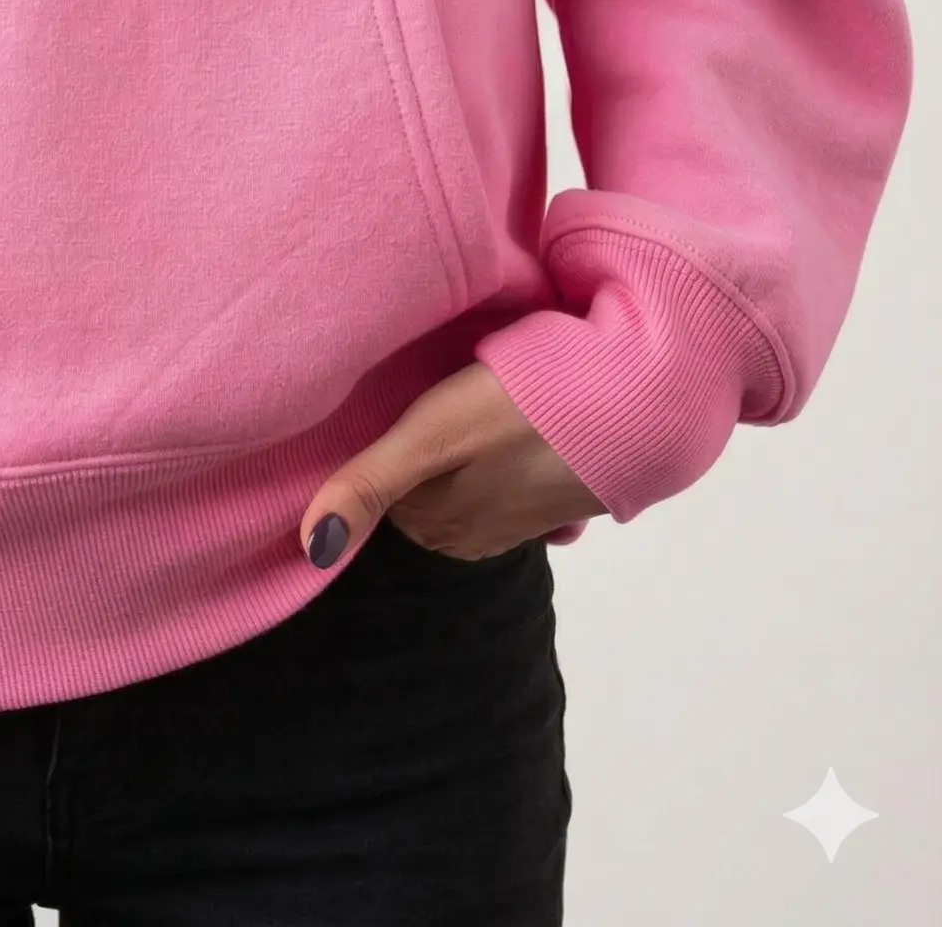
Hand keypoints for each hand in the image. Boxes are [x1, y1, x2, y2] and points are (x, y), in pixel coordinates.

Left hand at [298, 360, 607, 564]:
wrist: (632, 404)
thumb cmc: (520, 410)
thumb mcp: (431, 436)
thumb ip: (368, 484)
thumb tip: (310, 548)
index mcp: (436, 526)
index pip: (375, 491)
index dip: (372, 446)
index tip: (378, 405)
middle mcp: (473, 535)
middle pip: (417, 492)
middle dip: (413, 456)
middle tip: (419, 393)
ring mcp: (516, 520)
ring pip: (460, 486)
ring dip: (457, 455)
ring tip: (460, 406)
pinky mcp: (551, 499)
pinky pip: (503, 480)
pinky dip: (497, 457)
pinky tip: (505, 423)